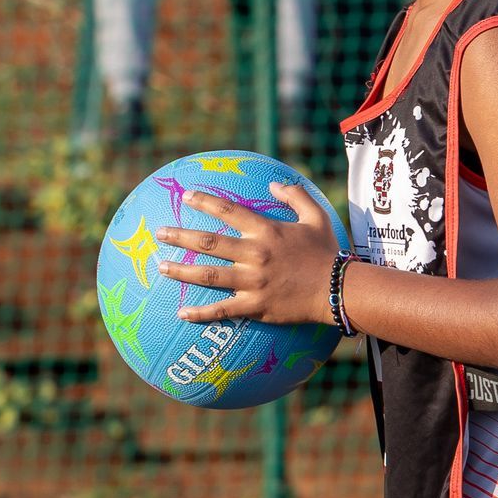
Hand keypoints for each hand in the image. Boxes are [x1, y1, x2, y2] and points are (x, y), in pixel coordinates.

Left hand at [158, 185, 339, 325]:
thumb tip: (274, 184)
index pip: (228, 211)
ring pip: (209, 275)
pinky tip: (181, 313)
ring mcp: (253, 282)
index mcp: (266, 231)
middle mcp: (255, 254)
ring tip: (161, 266)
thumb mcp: (316, 216)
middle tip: (159, 233)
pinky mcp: (254, 306)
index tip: (186, 196)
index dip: (205, 201)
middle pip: (209, 243)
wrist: (338, 290)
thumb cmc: (327, 253)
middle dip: (181, 236)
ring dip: (182, 271)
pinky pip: (222, 310)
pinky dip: (200, 313)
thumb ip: (295, 196)